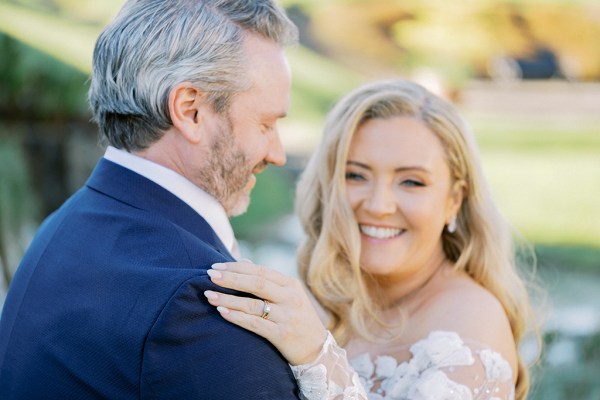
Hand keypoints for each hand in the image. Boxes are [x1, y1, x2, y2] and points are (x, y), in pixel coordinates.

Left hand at [204, 261, 327, 365]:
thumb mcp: (289, 295)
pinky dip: (236, 317)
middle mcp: (290, 298)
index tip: (216, 265)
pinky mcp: (282, 335)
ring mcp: (287, 316)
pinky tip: (222, 312)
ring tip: (209, 295)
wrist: (318, 349)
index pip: (260, 270)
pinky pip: (254, 324)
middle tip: (209, 275)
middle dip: (230, 278)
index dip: (237, 267)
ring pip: (252, 304)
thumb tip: (244, 262)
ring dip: (228, 299)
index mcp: (291, 284)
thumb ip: (268, 280)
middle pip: (256, 283)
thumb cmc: (298, 319)